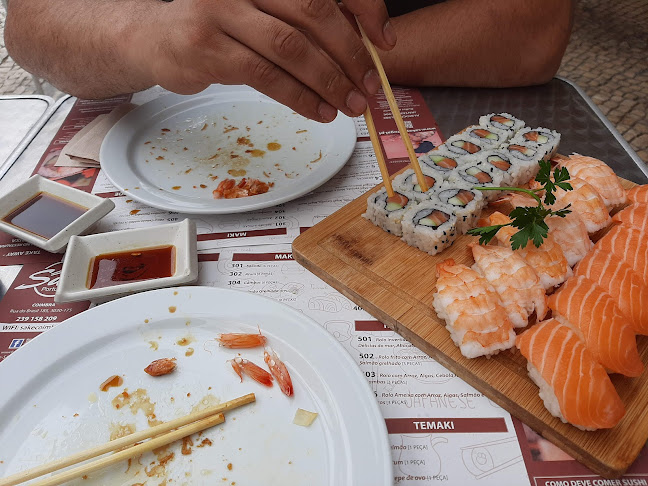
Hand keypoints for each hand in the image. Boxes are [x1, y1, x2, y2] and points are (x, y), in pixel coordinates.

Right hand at [130, 0, 395, 121]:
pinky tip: (319, 111)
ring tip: (350, 105)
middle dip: (351, 55)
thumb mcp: (264, 13)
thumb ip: (305, 23)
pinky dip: (300, 97)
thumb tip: (362, 50)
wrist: (157, 37)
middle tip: (369, 87)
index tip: (386, 43)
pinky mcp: (209, 47)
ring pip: (291, 47)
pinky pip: (267, 75)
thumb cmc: (222, 26)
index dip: (366, 9)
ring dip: (329, 81)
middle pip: (315, 12)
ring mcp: (223, 10)